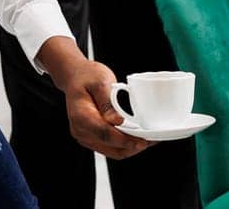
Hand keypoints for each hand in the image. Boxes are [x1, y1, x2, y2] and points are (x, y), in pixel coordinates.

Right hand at [37, 38, 150, 160]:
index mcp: (80, 115)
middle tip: (152, 140)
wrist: (76, 77)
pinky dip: (125, 145)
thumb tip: (117, 121)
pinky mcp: (92, 138)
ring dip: (130, 148)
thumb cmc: (87, 76)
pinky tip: (137, 137)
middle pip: (110, 147)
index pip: (105, 133)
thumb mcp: (100, 82)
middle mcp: (80, 130)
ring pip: (112, 151)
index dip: (125, 140)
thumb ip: (107, 102)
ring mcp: (85, 136)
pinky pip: (110, 147)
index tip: (142, 141)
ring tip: (148, 139)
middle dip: (132, 146)